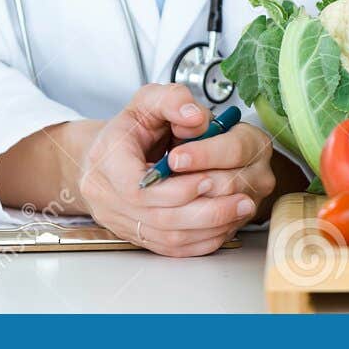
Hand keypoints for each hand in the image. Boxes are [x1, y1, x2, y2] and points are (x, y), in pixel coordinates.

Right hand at [77, 84, 268, 256]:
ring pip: (167, 237)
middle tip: (242, 198)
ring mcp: (119, 221)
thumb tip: (196, 118)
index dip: (177, 189)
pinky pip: (171, 248)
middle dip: (205, 210)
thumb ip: (173, 100)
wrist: (110, 152)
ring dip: (209, 227)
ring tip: (241, 209)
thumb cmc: (132, 126)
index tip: (209, 178)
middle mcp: (106, 196)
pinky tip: (225, 225)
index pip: (138, 188)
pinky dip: (201, 240)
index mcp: (106, 160)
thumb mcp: (150, 100)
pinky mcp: (136, 236)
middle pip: (159, 218)